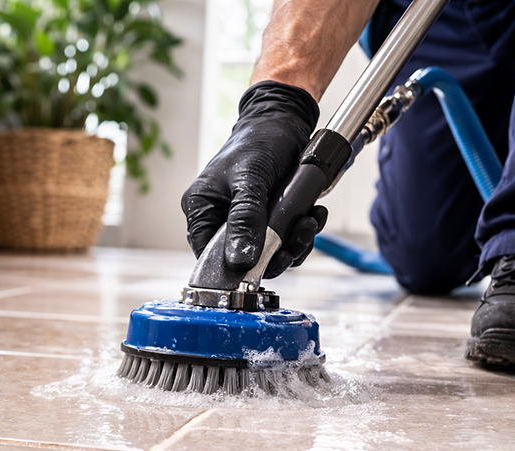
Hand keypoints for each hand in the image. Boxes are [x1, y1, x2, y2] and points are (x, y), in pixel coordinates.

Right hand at [181, 81, 327, 278]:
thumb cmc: (259, 140)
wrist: (284, 120)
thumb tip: (240, 260)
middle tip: (298, 239)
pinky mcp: (266, 218)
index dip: (235, 267)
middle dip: (276, 253)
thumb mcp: (251, 180)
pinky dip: (301, 233)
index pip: (209, 255)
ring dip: (295, 243)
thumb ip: (245, 220)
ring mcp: (244, 220)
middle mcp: (219, 219)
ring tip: (310, 220)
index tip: (263, 266)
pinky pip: (283, 240)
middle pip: (242, 259)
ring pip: (268, 252)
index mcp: (201, 210)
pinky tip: (312, 214)